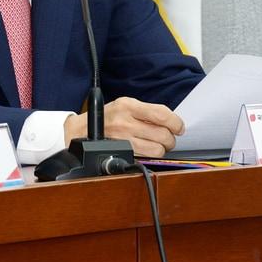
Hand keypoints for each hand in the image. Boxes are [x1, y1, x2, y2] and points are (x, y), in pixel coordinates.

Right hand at [64, 97, 184, 157]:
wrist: (82, 130)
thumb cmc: (108, 117)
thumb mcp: (125, 105)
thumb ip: (147, 111)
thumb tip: (172, 121)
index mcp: (128, 106)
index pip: (162, 115)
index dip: (176, 123)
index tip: (179, 127)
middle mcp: (125, 122)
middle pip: (162, 134)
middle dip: (170, 138)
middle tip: (168, 137)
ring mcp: (123, 139)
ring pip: (157, 149)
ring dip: (162, 149)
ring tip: (158, 144)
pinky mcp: (121, 152)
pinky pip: (145, 157)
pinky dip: (151, 155)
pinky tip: (148, 149)